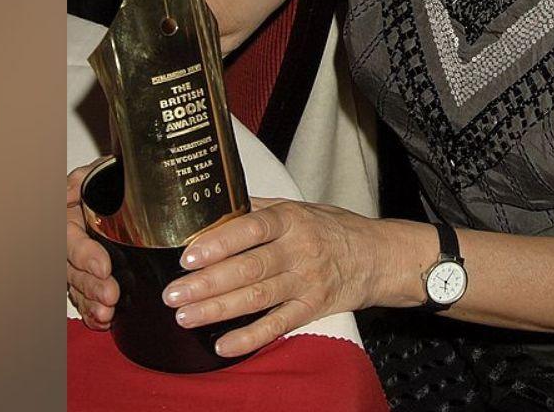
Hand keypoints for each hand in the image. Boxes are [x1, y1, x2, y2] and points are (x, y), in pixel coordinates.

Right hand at [67, 161, 118, 329]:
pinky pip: (85, 300)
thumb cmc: (107, 180)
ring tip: (108, 312)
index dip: (85, 255)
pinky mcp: (89, 279)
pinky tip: (104, 321)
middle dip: (91, 285)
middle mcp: (69, 245)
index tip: (104, 266)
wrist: (119, 190)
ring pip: (78, 288)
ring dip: (92, 303)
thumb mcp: (94, 172)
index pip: (70, 241)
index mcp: (66, 220)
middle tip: (111, 295)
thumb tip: (71, 189)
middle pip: (73, 271)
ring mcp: (77, 265)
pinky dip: (93, 314)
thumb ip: (82, 179)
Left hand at [161, 198, 409, 357]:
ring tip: (186, 317)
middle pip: (249, 268)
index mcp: (292, 220)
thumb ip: (260, 210)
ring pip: (258, 298)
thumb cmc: (334, 229)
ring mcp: (306, 282)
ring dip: (219, 310)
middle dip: (207, 283)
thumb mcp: (301, 209)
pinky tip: (223, 345)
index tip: (189, 255)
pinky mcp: (312, 310)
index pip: (252, 228)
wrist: (379, 257)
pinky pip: (278, 326)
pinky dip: (250, 338)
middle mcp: (299, 250)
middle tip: (174, 294)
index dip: (220, 242)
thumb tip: (215, 209)